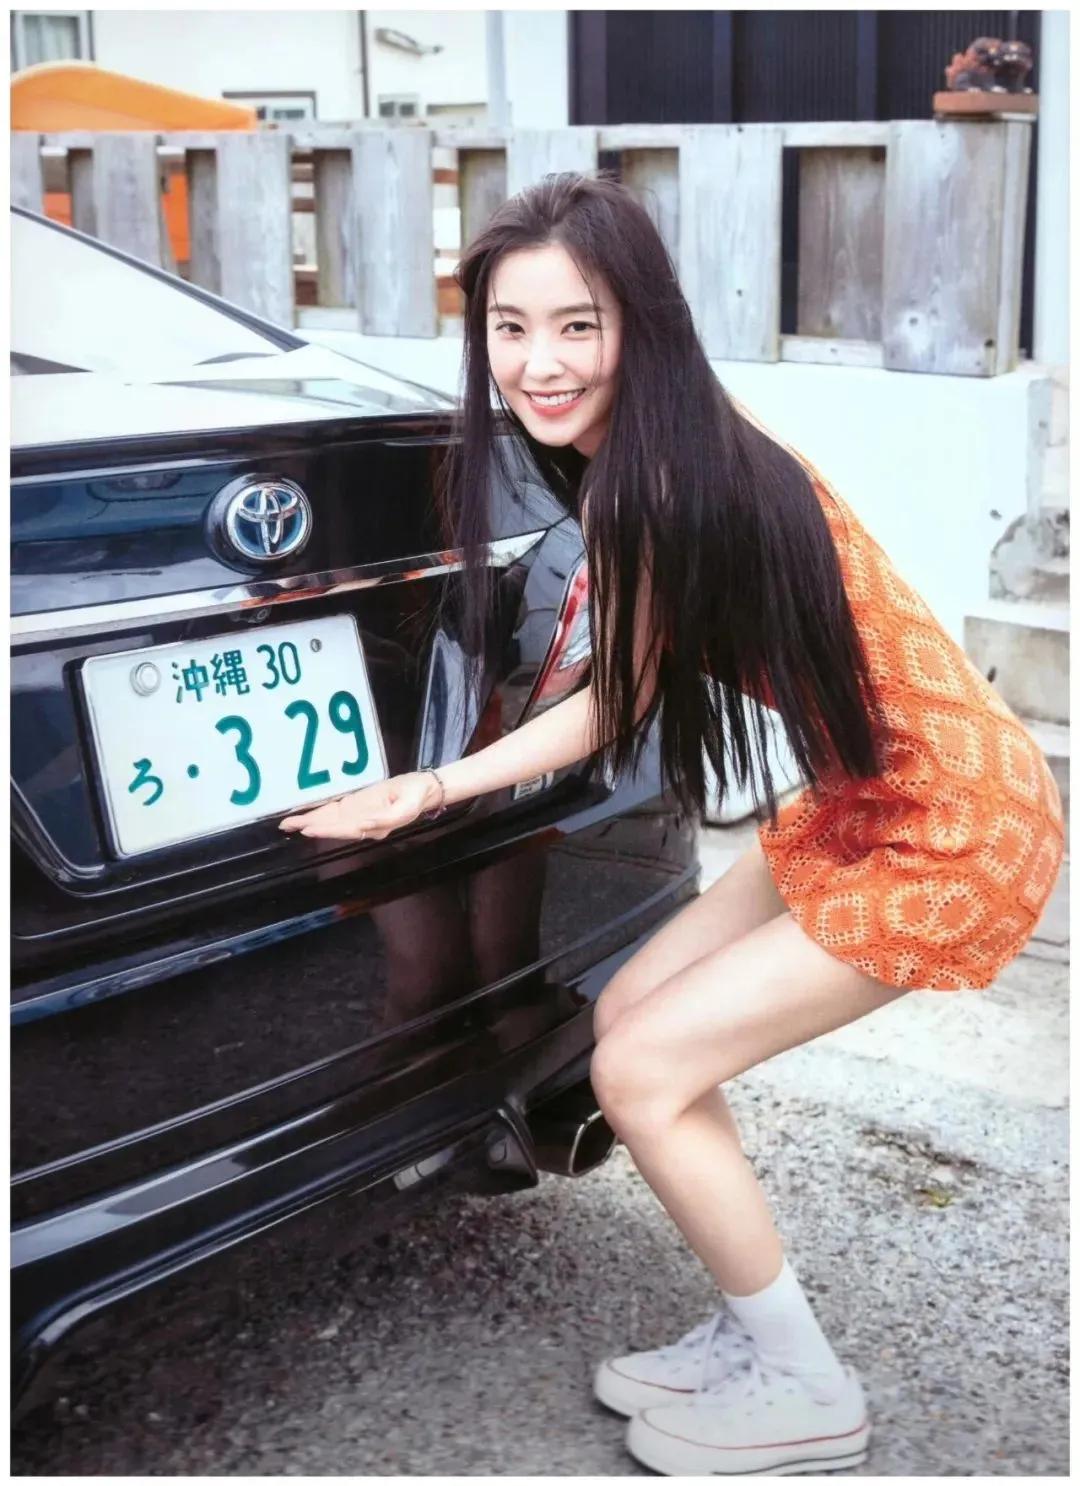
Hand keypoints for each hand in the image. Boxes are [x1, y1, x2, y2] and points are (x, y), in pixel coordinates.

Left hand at [278, 771, 439, 841]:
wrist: (424, 788)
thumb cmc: (416, 796)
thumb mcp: (406, 808)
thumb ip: (385, 819)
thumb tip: (363, 823)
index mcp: (373, 826)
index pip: (344, 829)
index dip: (325, 830)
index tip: (307, 829)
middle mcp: (362, 823)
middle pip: (331, 826)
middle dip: (309, 826)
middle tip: (286, 826)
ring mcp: (358, 814)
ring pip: (329, 819)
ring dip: (309, 820)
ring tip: (288, 822)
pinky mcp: (357, 803)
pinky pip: (335, 809)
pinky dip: (319, 811)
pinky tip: (306, 812)